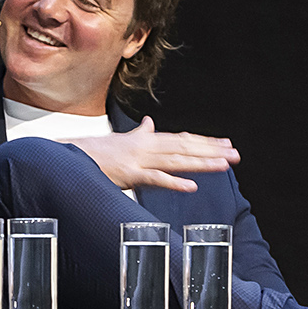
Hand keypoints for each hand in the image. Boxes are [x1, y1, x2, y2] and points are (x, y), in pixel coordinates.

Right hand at [68, 117, 238, 193]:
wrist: (72, 155)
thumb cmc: (97, 151)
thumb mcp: (122, 140)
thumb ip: (139, 133)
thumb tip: (149, 122)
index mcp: (147, 140)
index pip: (183, 139)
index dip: (205, 142)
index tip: (226, 144)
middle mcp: (147, 146)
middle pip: (185, 148)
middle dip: (212, 151)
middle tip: (235, 155)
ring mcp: (139, 160)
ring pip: (176, 160)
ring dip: (202, 163)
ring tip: (224, 166)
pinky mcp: (130, 174)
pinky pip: (155, 178)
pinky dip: (174, 182)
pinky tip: (192, 186)